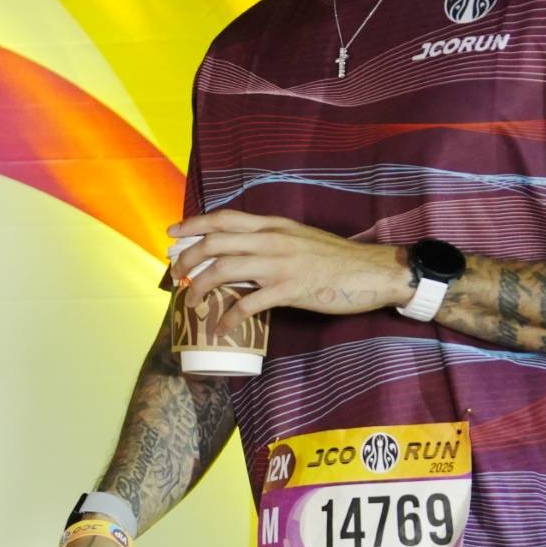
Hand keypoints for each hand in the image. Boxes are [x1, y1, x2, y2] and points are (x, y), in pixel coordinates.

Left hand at [170, 211, 412, 318]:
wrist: (373, 271)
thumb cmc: (336, 257)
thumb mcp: (298, 237)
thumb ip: (269, 240)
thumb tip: (238, 251)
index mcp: (273, 225)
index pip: (223, 218)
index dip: (193, 224)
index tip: (172, 234)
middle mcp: (272, 240)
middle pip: (215, 243)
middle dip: (188, 259)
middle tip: (177, 274)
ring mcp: (280, 264)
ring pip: (223, 270)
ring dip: (200, 287)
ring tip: (192, 301)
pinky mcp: (290, 290)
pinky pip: (248, 304)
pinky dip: (228, 318)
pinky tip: (221, 328)